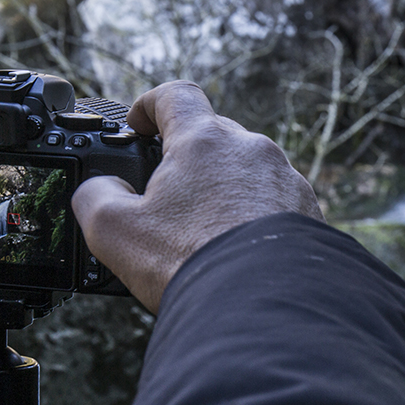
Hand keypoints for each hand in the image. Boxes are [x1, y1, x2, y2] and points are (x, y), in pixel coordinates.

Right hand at [71, 81, 323, 313]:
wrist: (264, 309)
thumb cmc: (192, 264)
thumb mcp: (114, 231)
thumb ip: (95, 196)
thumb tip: (101, 189)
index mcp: (204, 142)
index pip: (175, 95)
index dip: (149, 105)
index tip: (139, 125)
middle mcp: (252, 151)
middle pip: (213, 136)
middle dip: (188, 159)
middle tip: (168, 196)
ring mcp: (287, 180)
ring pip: (247, 171)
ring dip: (225, 190)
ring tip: (205, 231)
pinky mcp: (310, 212)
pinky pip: (275, 203)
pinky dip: (255, 217)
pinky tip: (240, 250)